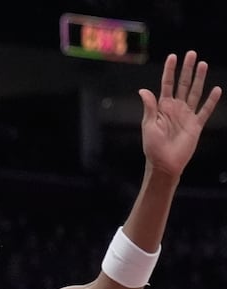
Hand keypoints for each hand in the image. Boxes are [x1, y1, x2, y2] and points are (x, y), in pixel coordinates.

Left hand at [139, 51, 221, 176]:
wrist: (165, 163)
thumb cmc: (152, 146)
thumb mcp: (149, 125)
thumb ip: (149, 107)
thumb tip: (143, 90)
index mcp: (162, 107)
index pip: (167, 84)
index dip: (170, 71)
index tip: (173, 56)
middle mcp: (176, 108)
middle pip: (183, 84)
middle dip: (187, 69)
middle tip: (192, 54)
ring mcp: (187, 115)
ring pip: (195, 93)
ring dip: (199, 79)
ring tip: (203, 64)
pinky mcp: (196, 125)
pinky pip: (205, 110)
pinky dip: (211, 101)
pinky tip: (216, 89)